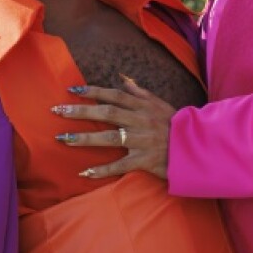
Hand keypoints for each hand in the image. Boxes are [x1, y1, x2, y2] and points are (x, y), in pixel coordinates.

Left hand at [52, 77, 174, 179]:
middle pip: (106, 113)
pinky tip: (84, 173)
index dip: (93, 91)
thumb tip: (123, 79)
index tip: (73, 90)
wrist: (195, 147)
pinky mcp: (144, 160)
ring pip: (108, 137)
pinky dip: (102, 170)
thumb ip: (140, 92)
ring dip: (84, 138)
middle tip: (57, 111)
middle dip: (80, 111)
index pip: (114, 95)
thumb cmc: (176, 125)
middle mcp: (140, 121)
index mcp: (143, 107)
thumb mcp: (160, 104)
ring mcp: (141, 141)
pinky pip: (119, 165)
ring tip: (63, 138)